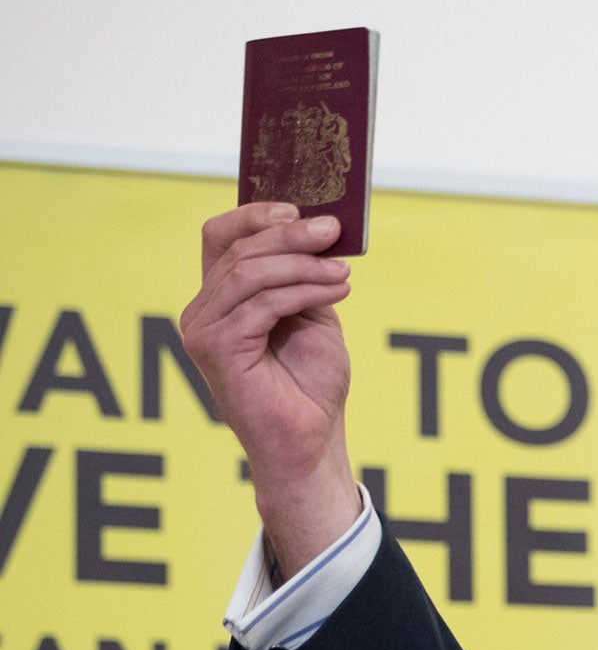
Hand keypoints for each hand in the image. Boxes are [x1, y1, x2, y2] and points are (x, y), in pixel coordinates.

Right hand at [181, 203, 359, 576]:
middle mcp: (202, 310)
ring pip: (250, 273)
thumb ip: (304, 276)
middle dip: (290, 235)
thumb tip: (318, 226)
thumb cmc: (310, 383)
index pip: (221, 236)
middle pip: (238, 249)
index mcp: (220, 298)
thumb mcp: (312, 315)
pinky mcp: (216, 348)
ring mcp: (203, 329)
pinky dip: (304, 291)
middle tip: (332, 231)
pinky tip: (337, 291)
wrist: (311, 440)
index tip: (300, 209)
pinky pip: (262, 304)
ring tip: (343, 272)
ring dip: (303, 265)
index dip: (256, 215)